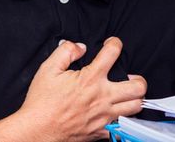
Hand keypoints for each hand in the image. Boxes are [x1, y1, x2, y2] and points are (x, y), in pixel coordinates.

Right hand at [19, 36, 146, 141]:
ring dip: (134, 98)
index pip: (113, 53)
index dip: (115, 43)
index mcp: (90, 78)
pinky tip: (115, 112)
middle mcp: (102, 97)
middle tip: (130, 76)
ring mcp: (104, 116)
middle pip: (138, 87)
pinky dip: (122, 118)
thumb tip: (80, 46)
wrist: (37, 130)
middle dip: (138, 78)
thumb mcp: (48, 68)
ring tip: (127, 94)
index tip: (112, 44)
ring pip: (135, 107)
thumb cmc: (41, 101)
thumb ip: (66, 51)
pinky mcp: (101, 132)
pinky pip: (121, 126)